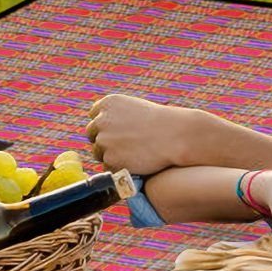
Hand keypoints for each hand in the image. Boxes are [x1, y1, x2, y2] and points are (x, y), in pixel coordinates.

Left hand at [86, 94, 202, 174]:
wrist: (178, 135)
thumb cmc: (163, 122)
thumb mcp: (136, 109)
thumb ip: (116, 116)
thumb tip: (100, 131)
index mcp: (107, 103)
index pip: (95, 117)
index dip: (107, 126)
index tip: (121, 131)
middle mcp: (101, 120)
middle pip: (93, 135)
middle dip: (106, 141)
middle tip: (128, 145)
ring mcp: (104, 140)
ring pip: (99, 152)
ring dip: (113, 155)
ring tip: (136, 152)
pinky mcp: (110, 159)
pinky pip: (109, 167)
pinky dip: (120, 167)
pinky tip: (138, 160)